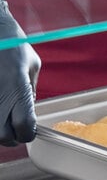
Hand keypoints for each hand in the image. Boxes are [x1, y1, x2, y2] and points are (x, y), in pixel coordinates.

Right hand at [0, 0, 39, 144]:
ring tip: (2, 119)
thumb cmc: (10, 41)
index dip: (28, 133)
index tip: (28, 129)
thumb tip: (29, 106)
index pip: (25, 129)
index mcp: (18, 89)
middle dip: (10, 137)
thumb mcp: (32, 64)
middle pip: (3, 137)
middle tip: (13, 129)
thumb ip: (31, 89)